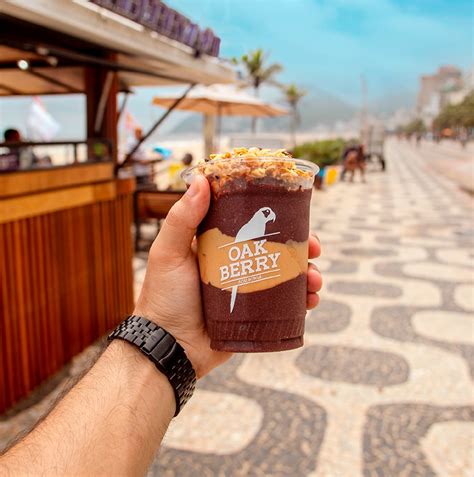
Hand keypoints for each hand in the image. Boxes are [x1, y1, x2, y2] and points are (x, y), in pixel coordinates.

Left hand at [134, 176, 321, 377]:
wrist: (169, 347)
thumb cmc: (163, 298)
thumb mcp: (168, 253)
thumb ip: (182, 218)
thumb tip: (201, 179)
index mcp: (218, 246)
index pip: (251, 224)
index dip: (275, 216)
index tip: (293, 213)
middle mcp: (236, 265)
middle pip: (276, 249)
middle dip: (301, 246)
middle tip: (315, 248)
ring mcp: (248, 289)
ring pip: (286, 275)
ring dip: (307, 273)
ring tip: (314, 280)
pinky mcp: (255, 313)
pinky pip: (285, 304)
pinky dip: (302, 300)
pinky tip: (310, 300)